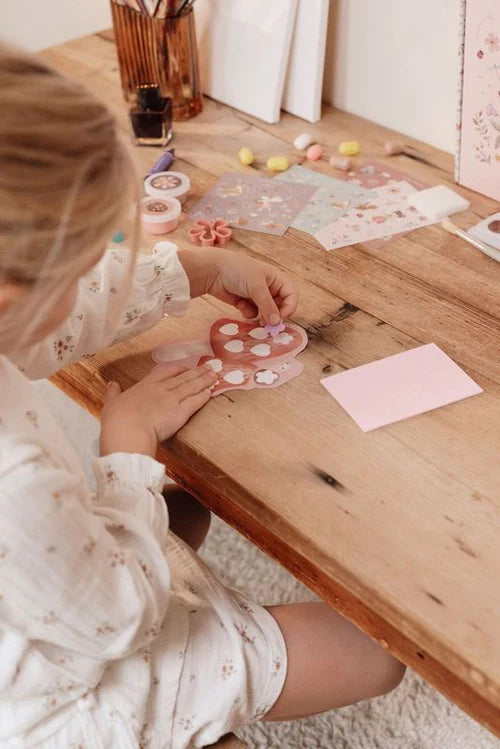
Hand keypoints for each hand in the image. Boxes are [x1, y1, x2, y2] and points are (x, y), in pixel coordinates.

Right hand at [100, 365, 216, 457]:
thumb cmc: (117, 419)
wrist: (128, 430)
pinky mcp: (182, 411)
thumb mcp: (110, 404)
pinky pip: (196, 401)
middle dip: (197, 372)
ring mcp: (173, 399)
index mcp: (145, 386)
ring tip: (215, 375)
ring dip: (205, 380)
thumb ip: (113, 393)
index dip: (177, 369)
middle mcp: (161, 389)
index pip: (165, 372)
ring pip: (192, 386)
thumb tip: (112, 384)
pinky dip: (204, 396)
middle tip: (209, 367)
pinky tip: (211, 392)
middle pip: (183, 377)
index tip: (185, 368)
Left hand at [178, 248, 297, 324]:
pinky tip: (239, 305)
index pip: (291, 295)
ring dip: (261, 316)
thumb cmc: (237, 271)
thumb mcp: (256, 287)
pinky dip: (248, 312)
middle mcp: (268, 287)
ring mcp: (256, 295)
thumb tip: (277, 322)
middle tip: (269, 324)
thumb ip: (268, 306)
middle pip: (279, 306)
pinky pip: (252, 313)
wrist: (212, 270)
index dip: (289, 307)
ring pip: (266, 312)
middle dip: (274, 315)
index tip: (281, 317)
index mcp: (275, 278)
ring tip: (255, 315)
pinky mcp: (244, 302)